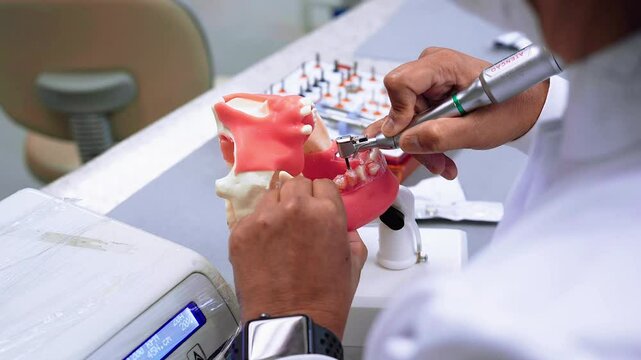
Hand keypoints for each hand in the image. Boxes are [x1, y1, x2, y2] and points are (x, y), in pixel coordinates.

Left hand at [229, 176, 367, 338]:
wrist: (291, 323)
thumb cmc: (326, 298)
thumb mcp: (353, 263)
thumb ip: (349, 235)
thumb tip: (342, 226)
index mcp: (326, 212)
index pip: (323, 183)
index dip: (322, 197)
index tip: (318, 208)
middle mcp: (293, 208)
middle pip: (295, 183)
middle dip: (299, 198)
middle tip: (300, 219)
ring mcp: (263, 219)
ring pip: (270, 195)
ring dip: (277, 207)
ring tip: (280, 232)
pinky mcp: (240, 232)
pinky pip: (250, 217)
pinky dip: (258, 227)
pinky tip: (265, 247)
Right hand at [367, 47, 548, 178]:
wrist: (524, 108)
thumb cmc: (510, 109)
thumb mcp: (478, 130)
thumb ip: (440, 135)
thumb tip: (405, 141)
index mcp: (443, 64)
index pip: (400, 83)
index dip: (399, 113)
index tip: (410, 137)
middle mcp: (430, 69)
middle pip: (399, 106)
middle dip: (414, 138)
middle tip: (435, 161)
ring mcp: (428, 83)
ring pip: (404, 120)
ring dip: (422, 146)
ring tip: (443, 163)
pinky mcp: (428, 97)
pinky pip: (414, 123)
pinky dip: (425, 142)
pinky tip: (440, 156)